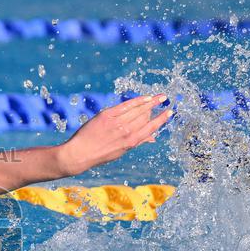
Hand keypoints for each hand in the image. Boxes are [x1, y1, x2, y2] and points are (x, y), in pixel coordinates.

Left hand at [55, 94, 171, 175]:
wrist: (79, 153)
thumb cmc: (100, 154)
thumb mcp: (121, 151)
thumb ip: (137, 141)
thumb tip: (153, 138)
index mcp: (131, 142)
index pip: (151, 128)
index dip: (161, 119)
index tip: (170, 112)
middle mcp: (126, 132)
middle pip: (145, 115)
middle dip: (156, 106)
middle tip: (165, 98)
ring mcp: (117, 123)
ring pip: (137, 109)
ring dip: (149, 101)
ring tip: (158, 96)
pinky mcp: (107, 116)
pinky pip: (125, 106)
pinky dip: (136, 101)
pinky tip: (144, 97)